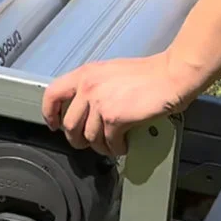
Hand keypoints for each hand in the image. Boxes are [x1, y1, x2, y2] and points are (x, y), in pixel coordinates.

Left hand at [42, 53, 195, 156]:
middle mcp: (88, 88)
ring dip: (100, 147)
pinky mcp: (114, 118)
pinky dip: (116, 148)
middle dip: (78, 140)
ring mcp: (100, 103)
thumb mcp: (111, 73)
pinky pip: (109, 143)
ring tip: (112, 146)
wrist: (170, 76)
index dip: (50, 114)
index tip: (55, 125)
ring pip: (89, 138)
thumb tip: (87, 110)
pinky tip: (123, 145)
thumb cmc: (149, 74)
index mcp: (85, 74)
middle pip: (69, 125)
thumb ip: (94, 88)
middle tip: (88, 143)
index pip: (52, 95)